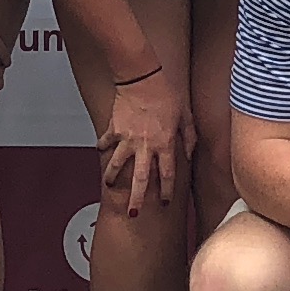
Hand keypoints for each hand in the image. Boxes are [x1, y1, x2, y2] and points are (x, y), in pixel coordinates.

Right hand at [97, 67, 192, 210]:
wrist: (140, 77)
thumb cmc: (165, 93)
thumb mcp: (185, 114)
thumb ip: (189, 136)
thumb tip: (189, 154)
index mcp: (165, 143)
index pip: (167, 175)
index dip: (167, 192)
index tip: (165, 202)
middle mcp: (145, 145)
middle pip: (141, 179)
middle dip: (137, 199)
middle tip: (133, 213)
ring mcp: (127, 138)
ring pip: (117, 165)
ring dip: (113, 177)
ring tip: (109, 185)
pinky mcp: (114, 129)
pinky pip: (106, 142)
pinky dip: (102, 148)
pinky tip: (100, 152)